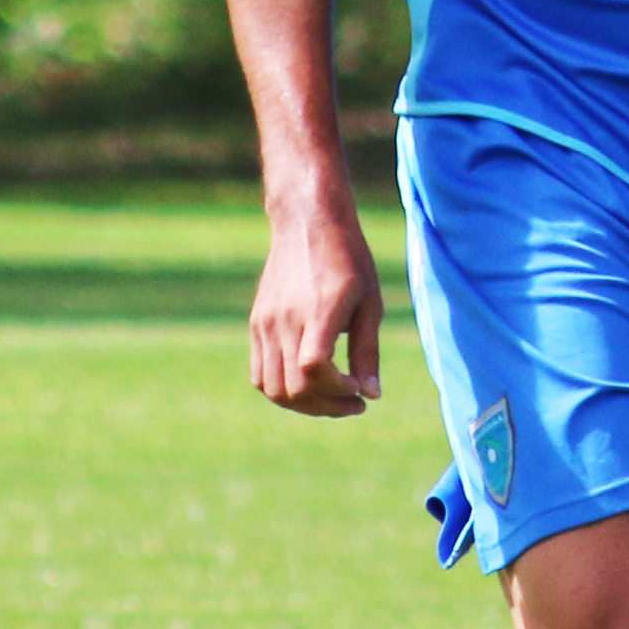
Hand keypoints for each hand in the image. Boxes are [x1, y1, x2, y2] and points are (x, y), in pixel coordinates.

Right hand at [249, 201, 382, 416]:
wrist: (308, 222)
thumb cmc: (348, 259)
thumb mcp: (370, 302)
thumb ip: (367, 351)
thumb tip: (371, 395)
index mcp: (318, 311)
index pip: (313, 370)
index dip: (336, 391)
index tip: (360, 390)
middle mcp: (285, 320)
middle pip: (292, 388)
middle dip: (326, 406)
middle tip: (354, 403)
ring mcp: (265, 323)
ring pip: (271, 388)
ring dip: (302, 404)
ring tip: (331, 398)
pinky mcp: (257, 324)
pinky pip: (259, 373)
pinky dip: (282, 390)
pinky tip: (308, 384)